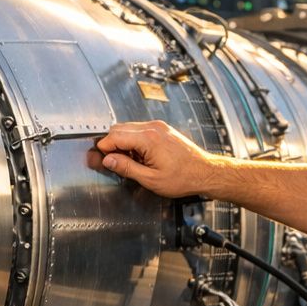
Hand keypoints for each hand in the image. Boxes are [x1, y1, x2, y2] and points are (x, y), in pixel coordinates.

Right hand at [95, 120, 221, 198]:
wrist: (205, 172)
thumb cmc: (183, 177)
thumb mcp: (150, 179)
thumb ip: (126, 168)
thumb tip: (108, 160)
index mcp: (148, 139)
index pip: (114, 136)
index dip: (104, 148)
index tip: (101, 158)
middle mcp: (153, 127)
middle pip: (119, 128)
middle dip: (112, 144)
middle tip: (114, 161)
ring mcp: (159, 126)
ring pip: (129, 128)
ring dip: (123, 142)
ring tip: (131, 161)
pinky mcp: (163, 129)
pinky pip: (140, 130)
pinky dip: (134, 140)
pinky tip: (140, 156)